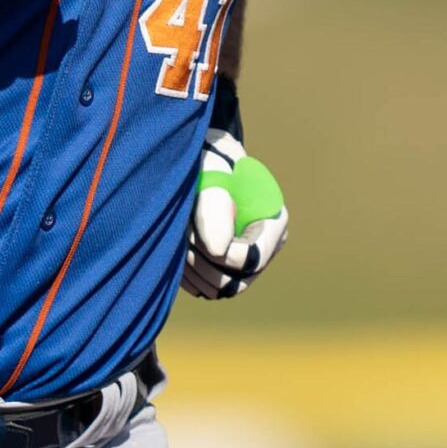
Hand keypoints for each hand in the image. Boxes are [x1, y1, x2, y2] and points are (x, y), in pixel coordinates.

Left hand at [181, 124, 288, 298]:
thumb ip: (214, 202)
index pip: (252, 259)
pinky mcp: (222, 270)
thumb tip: (219, 250)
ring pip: (217, 289)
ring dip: (190, 268)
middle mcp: (264, 248)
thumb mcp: (210, 167)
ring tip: (176, 234)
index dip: (221, 255)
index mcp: (273, 221)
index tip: (191, 235)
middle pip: (234, 281)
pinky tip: (174, 246)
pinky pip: (203, 289)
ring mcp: (244, 263)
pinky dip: (184, 275)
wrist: (197, 163)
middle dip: (201, 261)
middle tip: (179, 231)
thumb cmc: (208, 158)